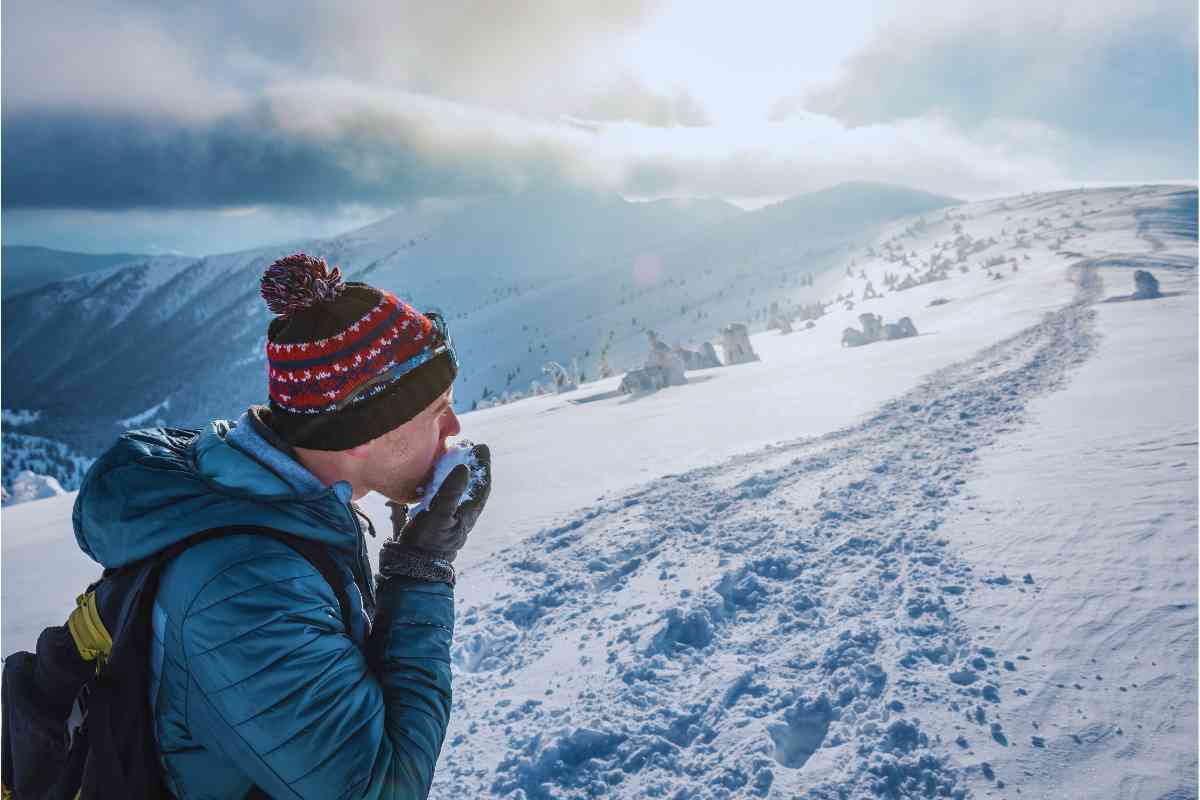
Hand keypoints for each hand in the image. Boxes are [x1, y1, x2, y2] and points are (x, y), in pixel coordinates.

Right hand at [381, 444, 490, 568]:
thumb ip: (451, 491)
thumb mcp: (440, 514)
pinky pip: (444, 496)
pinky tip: (435, 475)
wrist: (412, 565)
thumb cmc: (427, 541)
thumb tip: (464, 468)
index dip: (483, 465)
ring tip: (453, 455)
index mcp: (469, 514)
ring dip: (457, 473)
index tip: (481, 447)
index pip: (482, 485)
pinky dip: (442, 483)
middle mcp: (462, 515)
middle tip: (467, 447)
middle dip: (471, 467)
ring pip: (458, 490)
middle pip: (472, 486)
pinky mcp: (436, 519)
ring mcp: (449, 517)